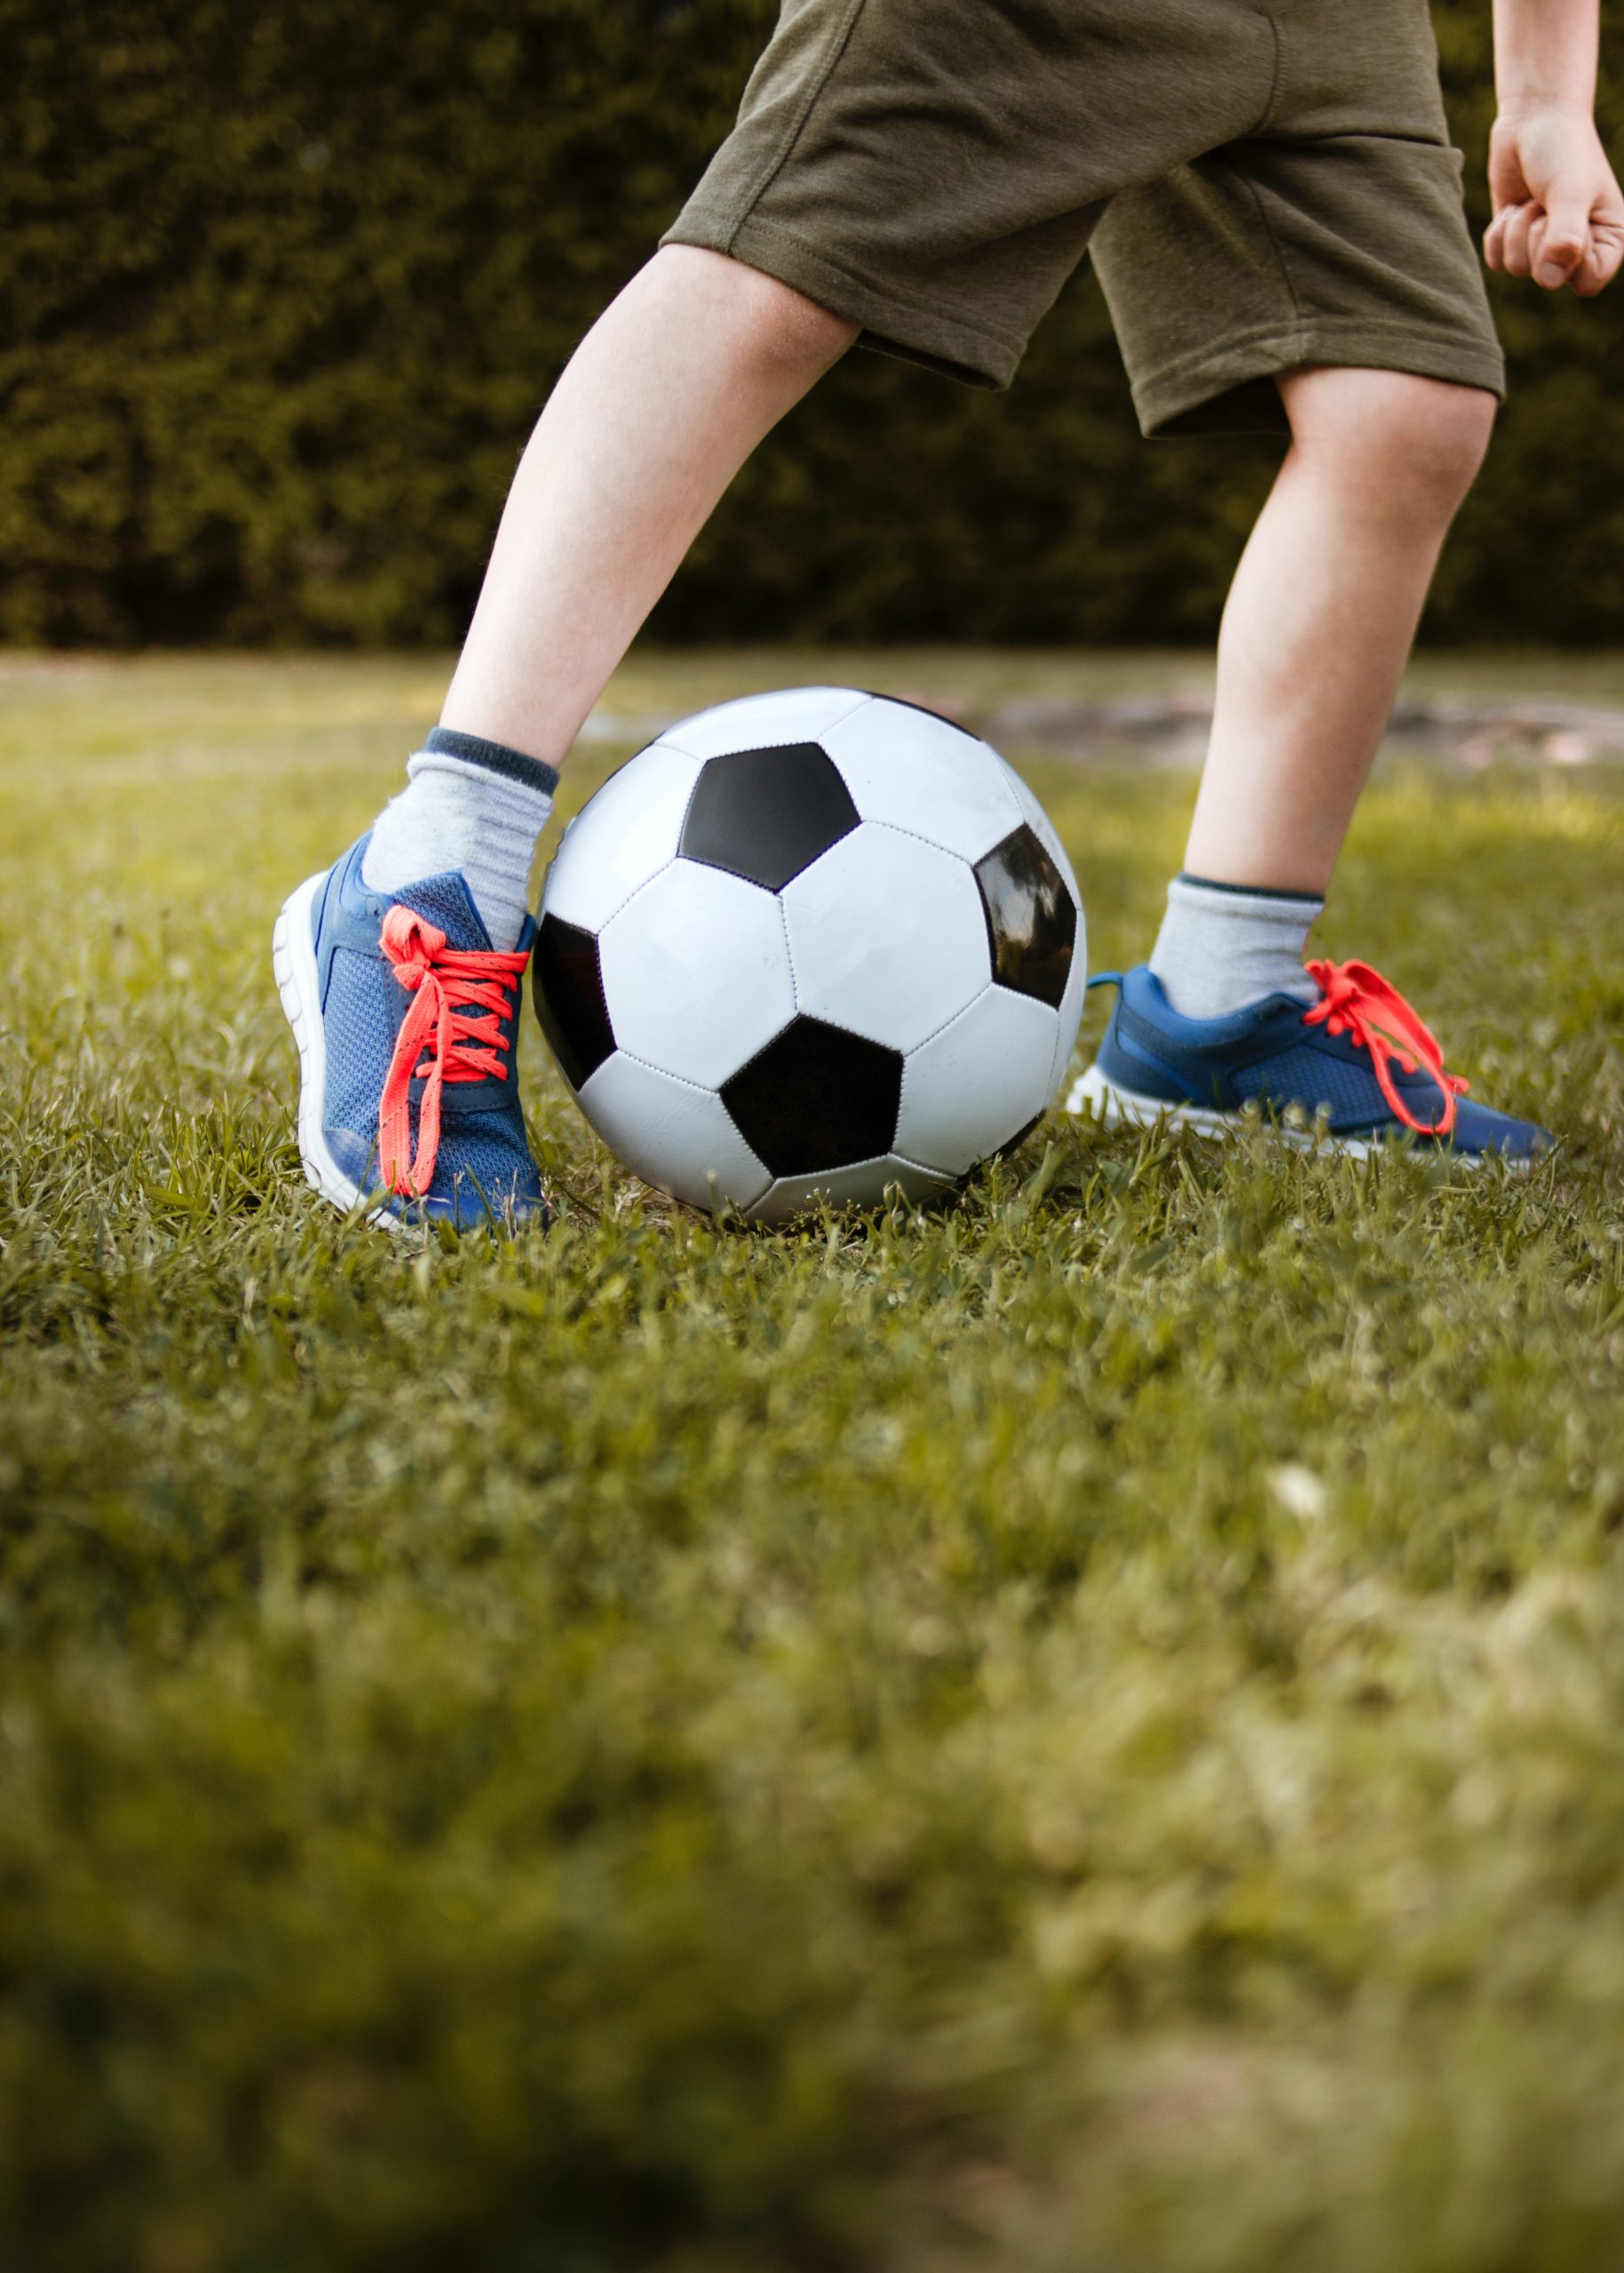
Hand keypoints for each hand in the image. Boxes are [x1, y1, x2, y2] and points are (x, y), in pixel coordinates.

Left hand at [1484, 104, 1623, 294]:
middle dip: (1538, 234)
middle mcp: (1578, 251)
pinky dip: (1498, 232)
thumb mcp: (1570, 191)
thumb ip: (1565, 237)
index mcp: (1610, 241)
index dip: (1569, 258)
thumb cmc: (1564, 151)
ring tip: (1534, 198)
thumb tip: (1550, 281)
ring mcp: (1544, 250)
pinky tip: (1513, 206)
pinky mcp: (1514, 244)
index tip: (1568, 220)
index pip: (1587, 283)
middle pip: (1548, 278)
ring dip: (1518, 227)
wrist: (1533, 121)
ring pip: (1518, 268)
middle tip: (1548, 199)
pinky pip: (1496, 261)